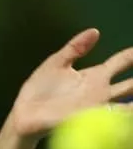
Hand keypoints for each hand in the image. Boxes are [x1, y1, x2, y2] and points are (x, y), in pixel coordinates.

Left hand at [11, 28, 132, 138]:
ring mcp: (98, 106)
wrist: (26, 113)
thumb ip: (75, 48)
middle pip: (132, 83)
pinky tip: (132, 108)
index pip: (120, 63)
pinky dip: (128, 113)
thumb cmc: (39, 89)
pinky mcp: (92, 118)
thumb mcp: (56, 63)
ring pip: (129, 101)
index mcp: (92, 76)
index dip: (132, 56)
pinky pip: (117, 117)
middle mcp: (100, 91)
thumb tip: (95, 31)